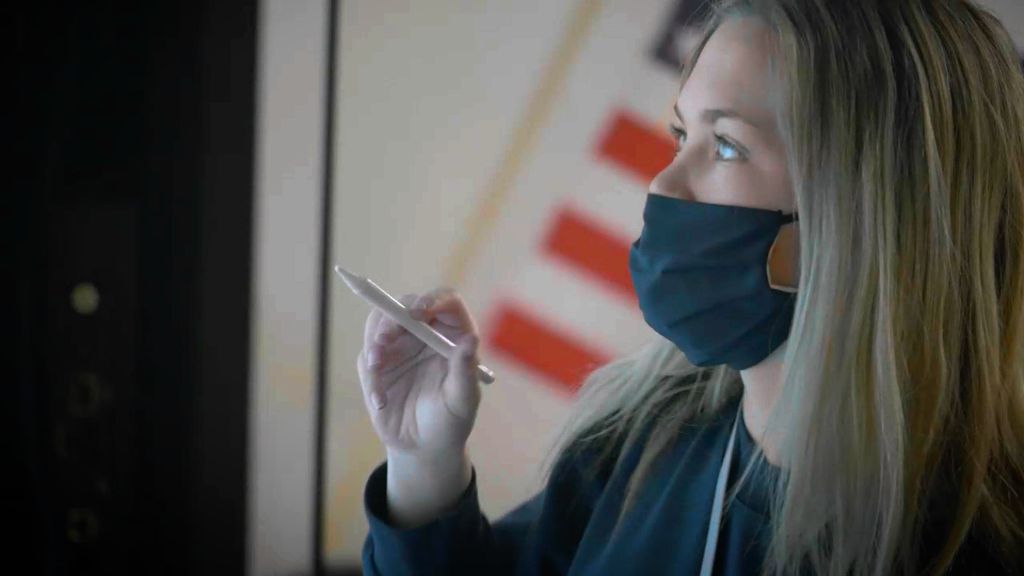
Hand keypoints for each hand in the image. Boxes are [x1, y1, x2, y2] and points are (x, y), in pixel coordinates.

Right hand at [356, 286, 482, 457]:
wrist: (423, 445)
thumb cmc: (451, 421)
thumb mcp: (462, 400)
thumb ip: (465, 371)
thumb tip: (471, 339)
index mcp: (453, 334)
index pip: (445, 301)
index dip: (431, 300)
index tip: (417, 313)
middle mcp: (426, 332)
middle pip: (406, 304)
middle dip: (392, 318)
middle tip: (383, 339)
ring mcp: (400, 343)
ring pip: (379, 323)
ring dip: (374, 341)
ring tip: (376, 367)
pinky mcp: (378, 360)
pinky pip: (367, 356)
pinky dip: (370, 376)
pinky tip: (381, 401)